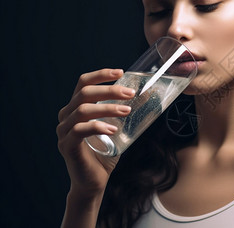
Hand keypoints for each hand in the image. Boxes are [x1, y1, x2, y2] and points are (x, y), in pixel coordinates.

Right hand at [57, 69, 134, 197]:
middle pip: (84, 93)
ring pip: (82, 110)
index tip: (121, 72)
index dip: (101, 75)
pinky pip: (79, 130)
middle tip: (130, 93)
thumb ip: (126, 112)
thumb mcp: (119, 128)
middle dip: (109, 90)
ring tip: (127, 111)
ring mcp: (64, 131)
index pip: (84, 83)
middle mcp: (66, 116)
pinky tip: (113, 129)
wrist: (94, 181)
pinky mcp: (67, 146)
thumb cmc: (106, 153)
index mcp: (76, 108)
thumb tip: (149, 95)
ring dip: (107, 107)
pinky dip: (97, 126)